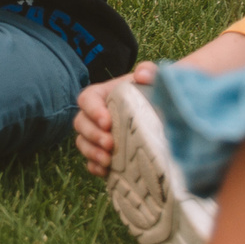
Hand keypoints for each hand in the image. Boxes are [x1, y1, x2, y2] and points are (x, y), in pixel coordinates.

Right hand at [72, 60, 156, 176]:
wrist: (164, 115)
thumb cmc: (154, 94)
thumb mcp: (153, 79)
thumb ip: (149, 71)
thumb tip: (141, 75)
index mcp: (103, 94)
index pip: (87, 98)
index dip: (93, 110)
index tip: (107, 122)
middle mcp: (95, 115)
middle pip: (80, 123)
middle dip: (92, 135)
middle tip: (110, 144)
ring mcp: (98, 135)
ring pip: (82, 142)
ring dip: (91, 152)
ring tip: (108, 161)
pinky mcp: (104, 153)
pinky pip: (90, 161)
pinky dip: (94, 167)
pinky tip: (105, 172)